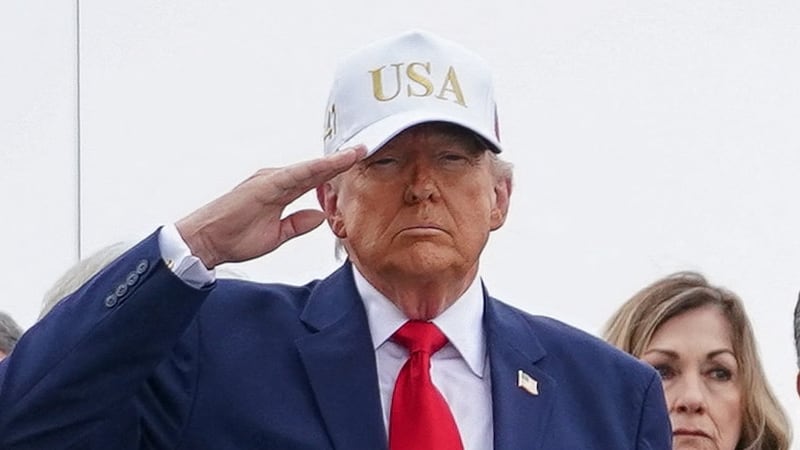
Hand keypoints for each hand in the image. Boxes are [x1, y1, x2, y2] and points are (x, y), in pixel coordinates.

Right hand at [175, 146, 365, 267]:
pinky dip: (314, 168)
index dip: (336, 171)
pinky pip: (295, 175)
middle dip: (341, 160)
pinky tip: (332, 164)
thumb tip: (319, 216)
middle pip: (315, 169)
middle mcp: (276, 181)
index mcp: (280, 191)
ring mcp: (269, 180)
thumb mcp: (276, 235)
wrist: (206, 243)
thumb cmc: (235, 238)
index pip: (314, 179)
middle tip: (365, 148)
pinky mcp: (263, 186)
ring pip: (309, 168)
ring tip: (357, 152)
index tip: (358, 162)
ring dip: (333, 161)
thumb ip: (298, 224)